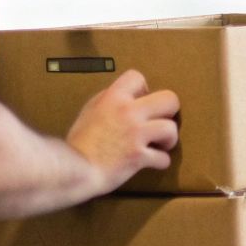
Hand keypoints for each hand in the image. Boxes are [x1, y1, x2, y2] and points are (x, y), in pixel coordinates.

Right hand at [65, 69, 179, 193]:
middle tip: (159, 122)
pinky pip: (164, 158)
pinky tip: (153, 162)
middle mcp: (128, 111)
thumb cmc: (79, 143)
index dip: (144, 90)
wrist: (74, 169)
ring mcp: (135, 134)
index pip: (138, 77)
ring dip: (168, 139)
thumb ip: (108, 100)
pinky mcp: (139, 157)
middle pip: (170, 99)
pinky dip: (160, 162)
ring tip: (160, 144)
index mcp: (113, 97)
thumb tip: (125, 97)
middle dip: (169, 112)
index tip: (142, 104)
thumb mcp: (90, 111)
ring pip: (171, 129)